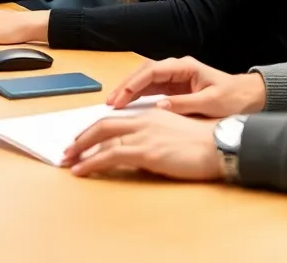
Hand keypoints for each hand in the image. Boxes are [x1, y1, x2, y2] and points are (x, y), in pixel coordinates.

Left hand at [62, 110, 221, 181]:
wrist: (218, 146)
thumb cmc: (203, 144)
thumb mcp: (174, 134)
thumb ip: (155, 137)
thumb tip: (139, 151)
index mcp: (151, 115)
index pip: (115, 120)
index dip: (95, 130)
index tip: (82, 140)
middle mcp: (144, 121)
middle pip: (103, 126)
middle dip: (82, 138)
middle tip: (68, 150)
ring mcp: (144, 135)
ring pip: (102, 140)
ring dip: (81, 151)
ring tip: (68, 162)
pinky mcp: (146, 151)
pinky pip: (110, 155)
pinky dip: (92, 162)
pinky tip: (82, 170)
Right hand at [106, 56, 265, 116]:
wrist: (248, 98)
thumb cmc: (232, 98)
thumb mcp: (211, 103)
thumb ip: (185, 104)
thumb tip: (159, 107)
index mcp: (185, 67)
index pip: (153, 71)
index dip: (134, 84)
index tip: (120, 98)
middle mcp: (177, 69)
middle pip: (144, 73)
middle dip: (126, 86)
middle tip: (110, 102)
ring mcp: (175, 78)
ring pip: (145, 80)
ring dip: (129, 91)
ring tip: (112, 105)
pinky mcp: (174, 89)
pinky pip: (151, 90)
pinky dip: (138, 97)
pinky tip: (127, 107)